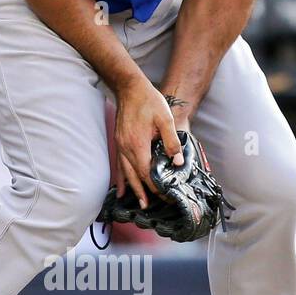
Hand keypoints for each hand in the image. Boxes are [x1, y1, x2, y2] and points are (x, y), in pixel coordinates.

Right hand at [113, 77, 183, 208]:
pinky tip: (121, 186)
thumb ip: (171, 141)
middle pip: (134, 176)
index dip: (156, 186)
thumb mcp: (165, 119)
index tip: (166, 195)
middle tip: (149, 206)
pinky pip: (119, 164)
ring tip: (137, 201)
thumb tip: (176, 162)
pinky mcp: (119, 141)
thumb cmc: (149, 101)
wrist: (130, 88)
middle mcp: (126, 148)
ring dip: (131, 188)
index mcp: (138, 144)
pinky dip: (121, 177)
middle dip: (142, 192)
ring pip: (125, 172)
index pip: (146, 173)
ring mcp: (120, 145)